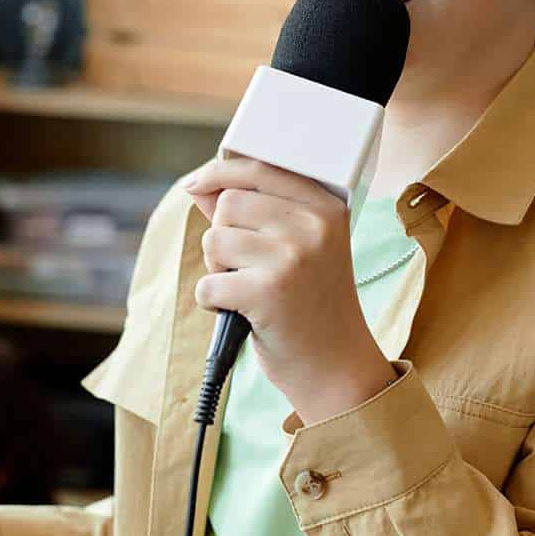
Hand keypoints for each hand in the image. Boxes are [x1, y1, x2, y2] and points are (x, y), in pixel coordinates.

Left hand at [186, 157, 397, 423]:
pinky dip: (213, 301)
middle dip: (223, 236)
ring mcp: (292, 258)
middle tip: (248, 268)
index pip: (261, 169)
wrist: (337, 366)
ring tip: (249, 289)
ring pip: (214, 240)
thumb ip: (253, 213)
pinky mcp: (267, 292)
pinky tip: (241, 312)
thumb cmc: (312, 306)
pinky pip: (207, 282)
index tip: (197, 183)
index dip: (220, 172)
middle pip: (229, 204)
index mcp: (327, 208)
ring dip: (217, 269)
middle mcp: (313, 227)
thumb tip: (201, 187)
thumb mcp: (298, 249)